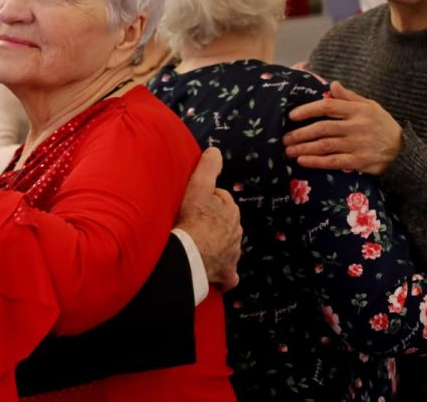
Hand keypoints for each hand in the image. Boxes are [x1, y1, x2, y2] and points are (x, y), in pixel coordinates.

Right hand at [175, 148, 241, 290]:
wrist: (190, 254)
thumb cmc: (193, 219)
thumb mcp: (198, 187)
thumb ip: (208, 167)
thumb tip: (215, 150)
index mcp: (230, 211)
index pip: (222, 200)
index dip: (208, 200)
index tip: (195, 203)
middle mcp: (236, 232)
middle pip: (225, 223)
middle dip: (214, 222)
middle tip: (194, 222)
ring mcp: (233, 254)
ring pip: (227, 246)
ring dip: (217, 245)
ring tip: (200, 245)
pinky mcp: (227, 273)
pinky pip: (229, 275)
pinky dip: (225, 275)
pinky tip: (217, 275)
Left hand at [283, 80, 401, 174]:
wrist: (403, 151)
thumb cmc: (382, 125)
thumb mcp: (371, 106)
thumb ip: (349, 97)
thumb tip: (332, 84)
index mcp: (358, 110)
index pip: (327, 107)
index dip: (307, 110)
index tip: (291, 116)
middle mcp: (357, 126)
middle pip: (322, 128)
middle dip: (300, 134)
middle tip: (284, 138)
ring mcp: (358, 144)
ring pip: (324, 145)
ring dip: (304, 148)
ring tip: (288, 150)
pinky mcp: (359, 161)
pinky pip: (333, 162)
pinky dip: (316, 162)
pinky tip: (302, 161)